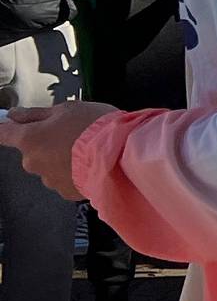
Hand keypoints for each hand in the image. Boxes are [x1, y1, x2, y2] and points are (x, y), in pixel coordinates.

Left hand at [0, 101, 118, 198]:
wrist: (121, 156)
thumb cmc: (95, 128)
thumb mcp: (67, 109)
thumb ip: (36, 113)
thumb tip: (15, 115)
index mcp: (29, 139)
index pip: (2, 133)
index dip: (7, 127)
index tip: (13, 123)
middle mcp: (32, 162)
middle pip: (31, 151)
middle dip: (46, 143)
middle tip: (70, 133)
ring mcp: (48, 180)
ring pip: (49, 166)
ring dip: (61, 158)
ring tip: (86, 149)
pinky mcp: (65, 192)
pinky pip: (64, 179)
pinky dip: (74, 172)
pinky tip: (91, 163)